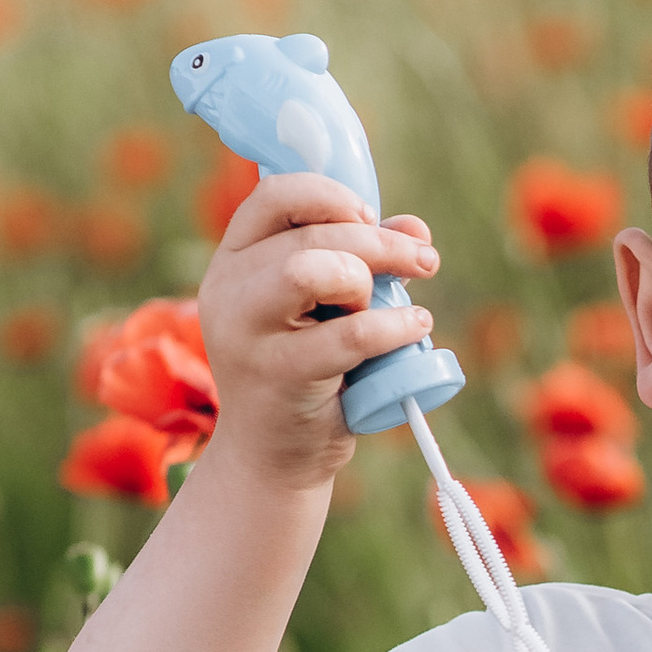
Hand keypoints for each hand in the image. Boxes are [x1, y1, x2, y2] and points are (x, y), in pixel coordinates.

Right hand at [200, 174, 440, 488]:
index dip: (330, 196)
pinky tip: (416, 327)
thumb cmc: (304, 373)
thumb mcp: (324, 307)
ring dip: (369, 278)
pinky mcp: (279, 374)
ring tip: (391, 306)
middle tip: (423, 261)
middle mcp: (228, 289)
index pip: (273, 195)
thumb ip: (361, 260)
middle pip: (309, 234)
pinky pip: (350, 335)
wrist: (273, 456)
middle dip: (379, 243)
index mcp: (234, 259)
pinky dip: (395, 326)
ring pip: (311, 270)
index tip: (371, 217)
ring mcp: (246, 333)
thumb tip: (415, 229)